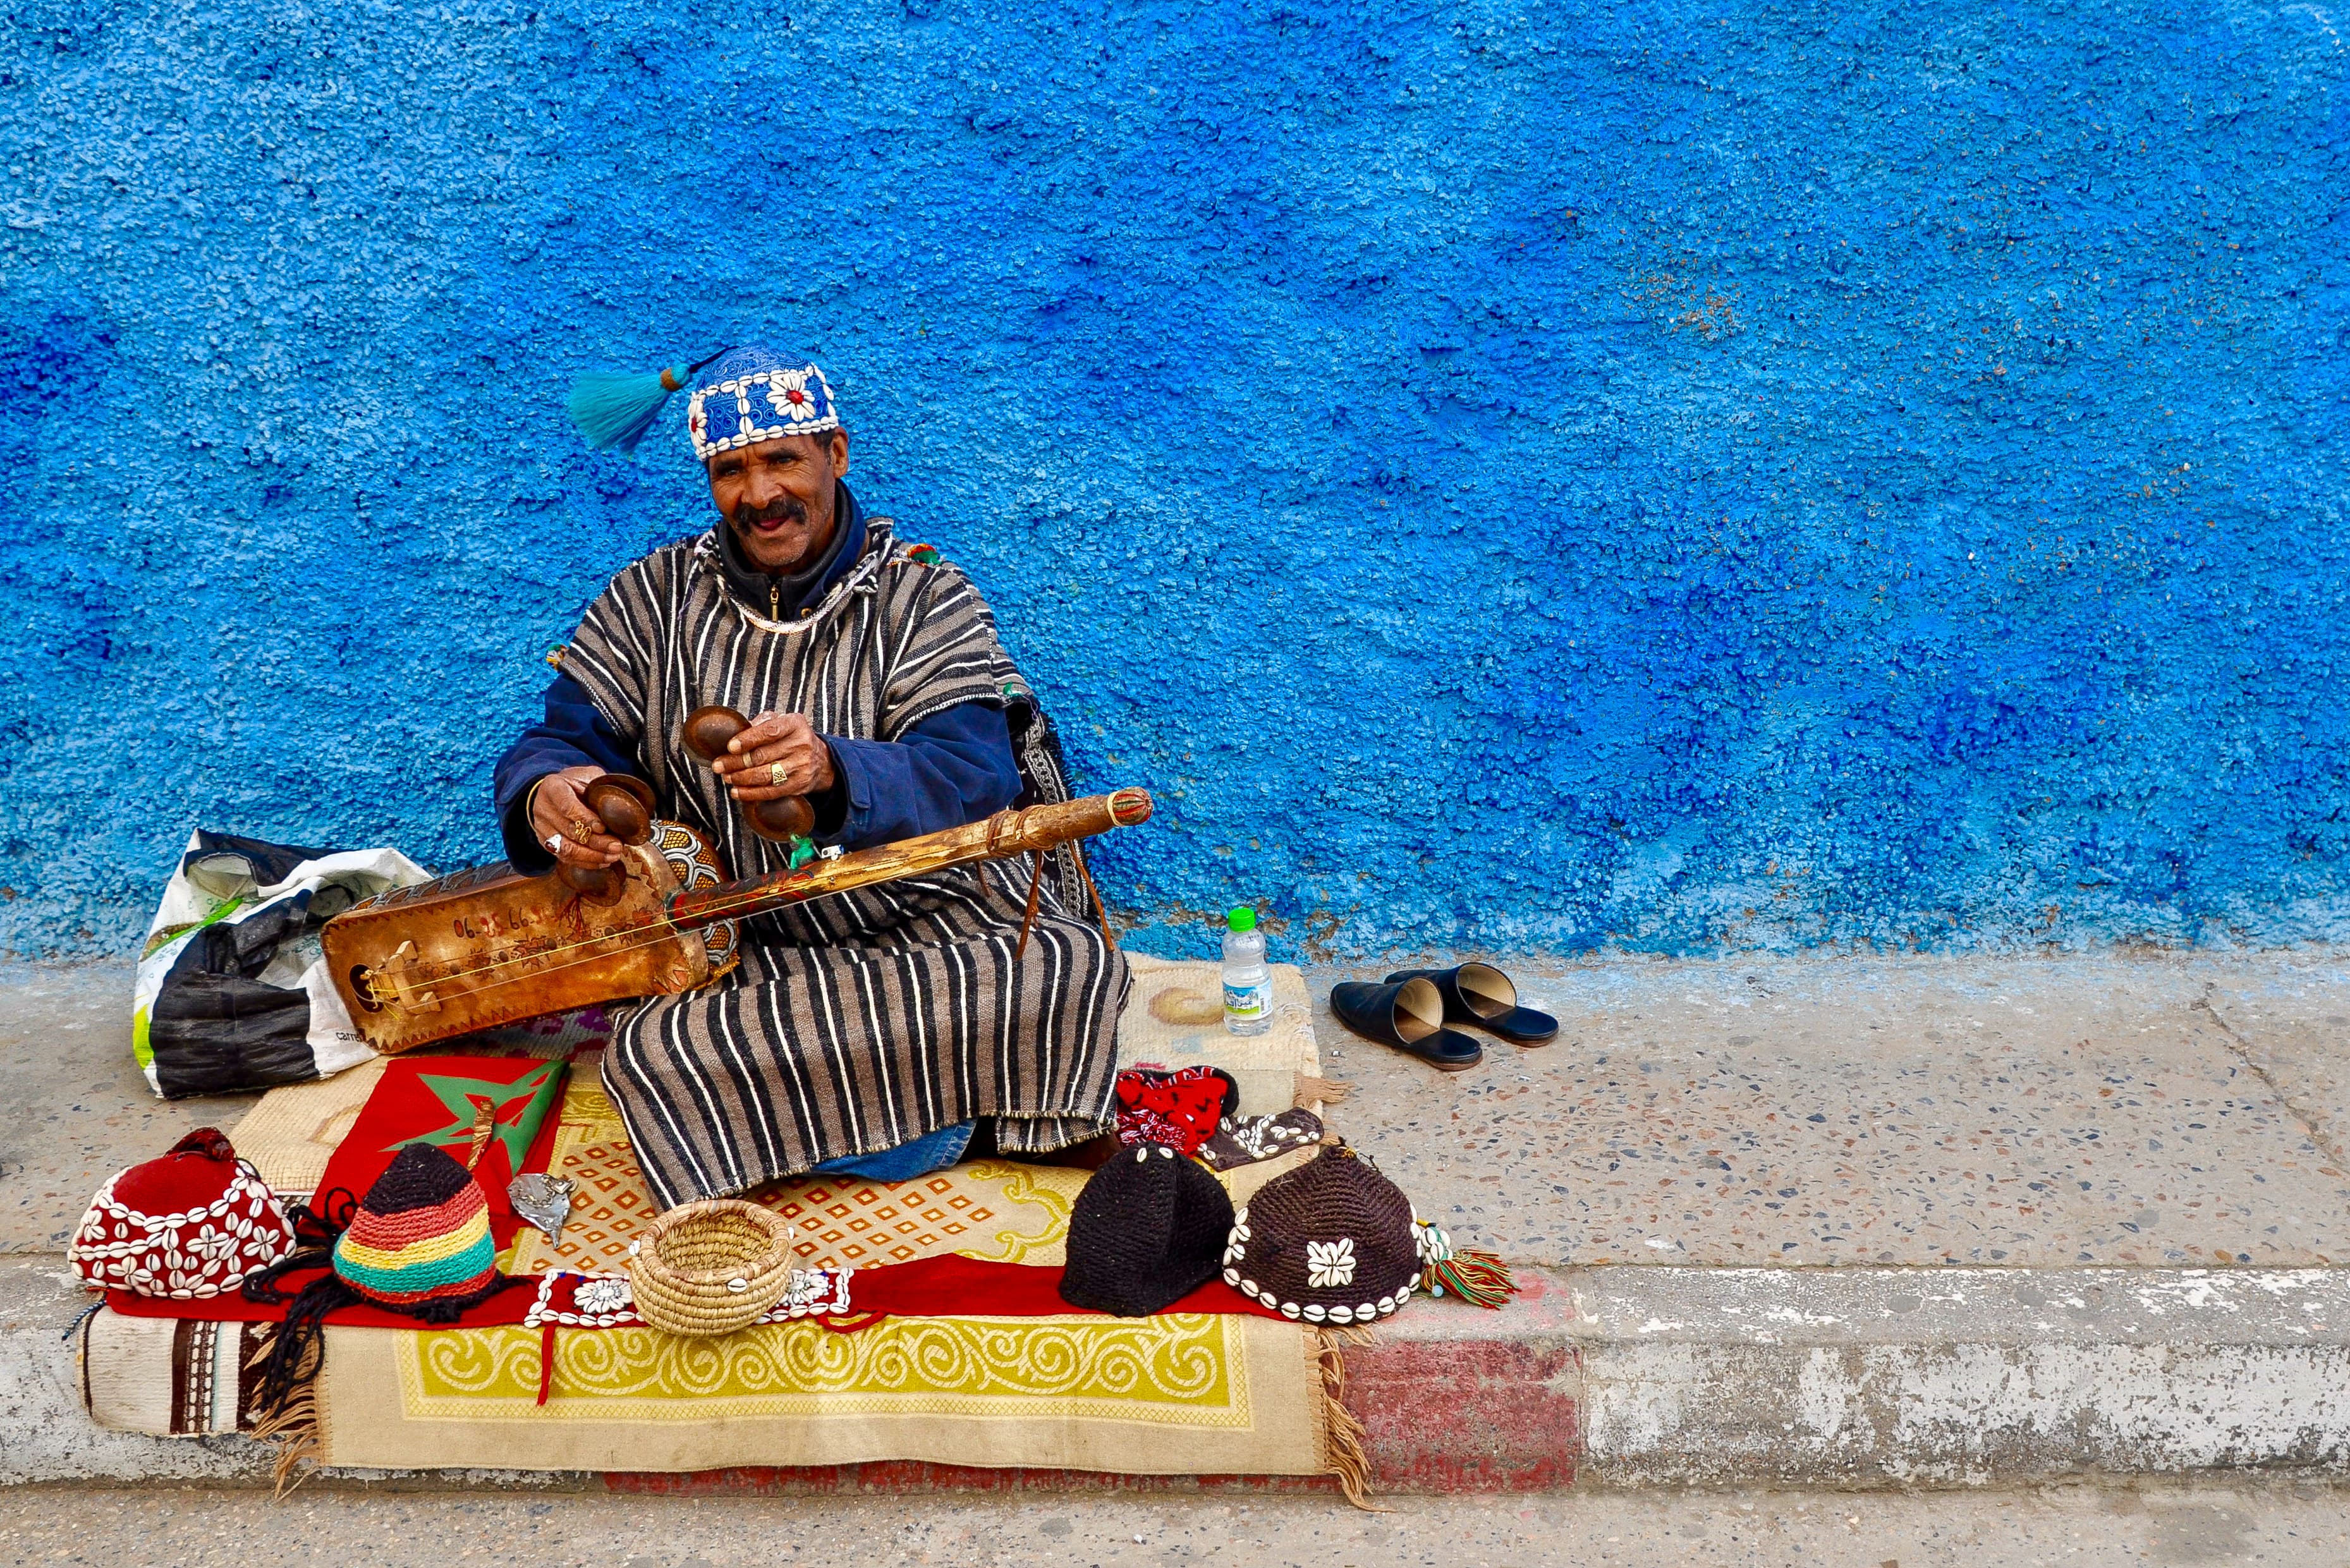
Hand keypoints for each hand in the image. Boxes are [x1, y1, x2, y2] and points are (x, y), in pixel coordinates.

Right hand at [528, 766, 624, 868]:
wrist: (555, 793)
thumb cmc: (576, 785)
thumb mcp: (587, 777)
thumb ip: (600, 789)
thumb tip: (621, 808)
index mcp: (552, 787)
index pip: (567, 806)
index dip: (585, 818)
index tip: (603, 828)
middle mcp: (543, 808)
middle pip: (569, 830)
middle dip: (596, 841)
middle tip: (617, 846)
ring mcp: (542, 828)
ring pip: (566, 848)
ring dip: (592, 856)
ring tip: (613, 856)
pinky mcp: (546, 843)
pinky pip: (565, 858)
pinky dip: (586, 862)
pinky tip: (603, 861)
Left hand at [711, 711, 836, 800]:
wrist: (821, 760)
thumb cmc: (792, 738)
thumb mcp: (782, 722)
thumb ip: (761, 723)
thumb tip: (736, 731)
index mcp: (794, 724)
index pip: (769, 731)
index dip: (748, 739)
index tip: (730, 746)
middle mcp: (801, 744)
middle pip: (762, 756)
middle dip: (736, 762)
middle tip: (718, 766)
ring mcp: (801, 766)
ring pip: (765, 775)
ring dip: (741, 778)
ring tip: (727, 777)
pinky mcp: (800, 785)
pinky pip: (771, 791)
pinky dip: (751, 794)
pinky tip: (737, 792)